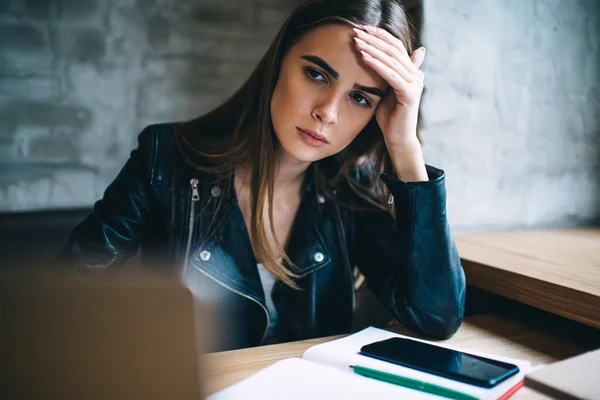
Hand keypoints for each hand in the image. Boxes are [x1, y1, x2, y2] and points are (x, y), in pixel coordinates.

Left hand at [353, 26, 425, 147]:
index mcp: (412, 71)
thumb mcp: (385, 90)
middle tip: (356, 32)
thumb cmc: (389, 116)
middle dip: (374, 39)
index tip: (362, 29)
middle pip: (394, 50)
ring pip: (391, 60)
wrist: (397, 138)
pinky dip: (377, 65)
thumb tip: (382, 62)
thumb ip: (385, 74)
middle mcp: (416, 75)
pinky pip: (391, 75)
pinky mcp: (410, 93)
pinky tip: (363, 58)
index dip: (380, 35)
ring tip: (357, 42)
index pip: (396, 46)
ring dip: (372, 49)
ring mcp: (415, 84)